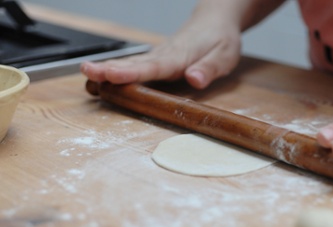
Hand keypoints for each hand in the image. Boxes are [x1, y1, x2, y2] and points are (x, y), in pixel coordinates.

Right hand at [81, 12, 240, 88]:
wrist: (215, 21)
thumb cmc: (221, 40)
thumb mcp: (224, 56)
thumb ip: (208, 68)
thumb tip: (194, 79)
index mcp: (180, 56)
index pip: (153, 66)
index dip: (132, 72)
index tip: (111, 75)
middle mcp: (164, 55)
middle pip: (136, 63)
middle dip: (110, 69)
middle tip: (88, 72)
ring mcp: (159, 55)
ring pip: (132, 62)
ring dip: (109, 68)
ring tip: (87, 73)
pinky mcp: (157, 58)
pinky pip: (135, 64)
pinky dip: (118, 69)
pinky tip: (103, 76)